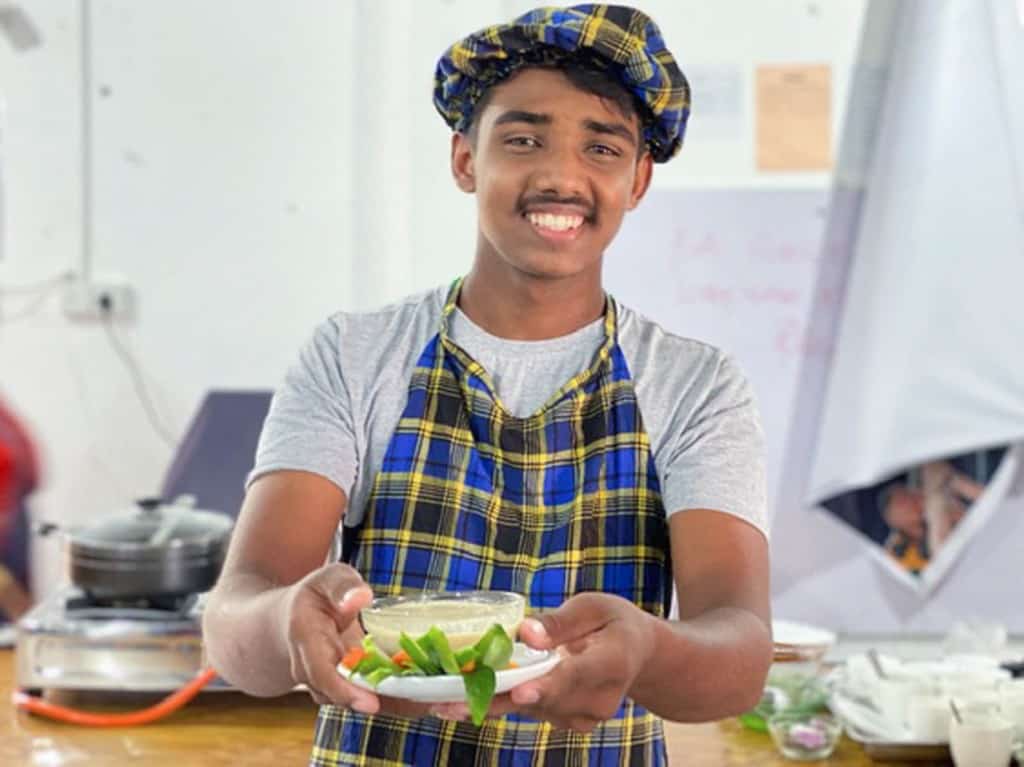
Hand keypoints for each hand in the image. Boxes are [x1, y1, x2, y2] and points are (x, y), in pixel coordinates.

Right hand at [281, 563, 431, 717]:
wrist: (292, 622)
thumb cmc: (317, 595)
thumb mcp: (328, 578)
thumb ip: (343, 586)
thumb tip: (362, 596)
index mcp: (306, 640)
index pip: (322, 673)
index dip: (346, 690)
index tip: (371, 700)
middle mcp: (315, 671)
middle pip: (348, 696)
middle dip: (388, 702)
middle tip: (428, 702)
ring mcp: (331, 685)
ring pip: (365, 702)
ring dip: (402, 703)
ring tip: (442, 701)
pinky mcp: (350, 690)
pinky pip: (375, 698)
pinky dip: (404, 699)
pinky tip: (436, 698)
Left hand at [433, 592, 655, 731]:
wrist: (638, 655)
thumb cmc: (614, 621)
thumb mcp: (595, 606)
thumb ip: (561, 621)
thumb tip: (525, 633)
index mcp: (612, 662)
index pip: (576, 677)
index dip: (547, 685)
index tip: (522, 691)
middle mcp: (599, 698)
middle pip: (542, 700)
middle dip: (495, 700)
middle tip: (450, 702)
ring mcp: (583, 716)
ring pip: (530, 709)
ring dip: (487, 705)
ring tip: (440, 701)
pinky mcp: (568, 721)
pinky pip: (529, 712)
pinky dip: (499, 704)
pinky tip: (461, 700)